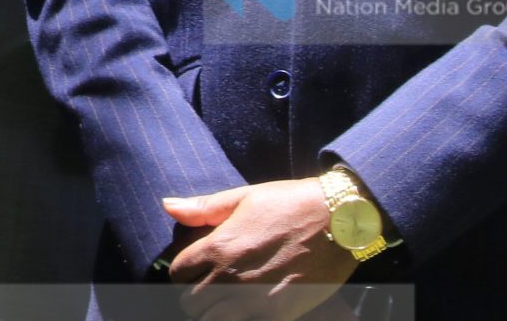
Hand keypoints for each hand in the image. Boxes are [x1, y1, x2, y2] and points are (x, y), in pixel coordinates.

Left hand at [162, 180, 355, 320]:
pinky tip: (247, 310)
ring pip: (212, 320)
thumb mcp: (243, 198)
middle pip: (190, 302)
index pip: (177, 273)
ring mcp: (254, 300)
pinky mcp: (278, 315)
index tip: (193, 269)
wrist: (338, 221)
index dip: (181, 272)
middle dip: (194, 296)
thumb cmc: (289, 203)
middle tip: (207, 289)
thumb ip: (202, 208)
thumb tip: (168, 206)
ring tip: (224, 303)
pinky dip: (240, 320)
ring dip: (213, 313)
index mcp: (218, 247)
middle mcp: (230, 277)